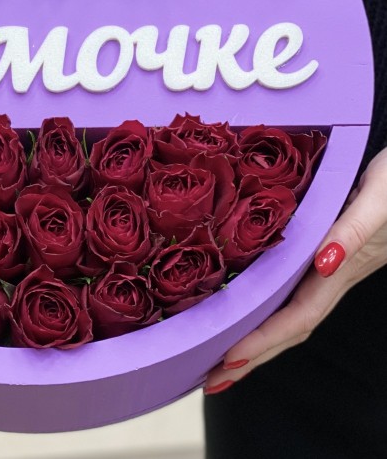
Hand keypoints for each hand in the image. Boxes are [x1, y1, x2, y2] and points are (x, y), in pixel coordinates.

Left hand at [204, 147, 386, 394]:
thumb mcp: (377, 200)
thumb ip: (354, 229)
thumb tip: (325, 262)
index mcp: (340, 269)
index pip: (296, 317)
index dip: (263, 341)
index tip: (228, 360)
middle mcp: (331, 275)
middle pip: (289, 327)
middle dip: (253, 357)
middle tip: (211, 380)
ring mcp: (328, 268)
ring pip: (288, 313)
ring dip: (257, 340)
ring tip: (220, 358)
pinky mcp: (324, 253)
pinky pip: (289, 290)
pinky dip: (264, 309)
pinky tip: (245, 309)